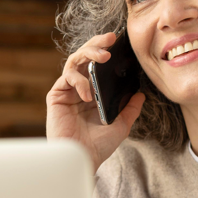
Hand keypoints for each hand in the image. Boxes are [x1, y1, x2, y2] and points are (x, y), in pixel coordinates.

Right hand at [46, 32, 144, 172]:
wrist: (83, 160)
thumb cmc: (98, 146)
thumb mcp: (121, 125)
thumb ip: (130, 109)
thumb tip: (141, 94)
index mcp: (93, 93)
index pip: (98, 65)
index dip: (106, 51)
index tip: (119, 42)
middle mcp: (79, 89)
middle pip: (85, 57)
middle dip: (97, 43)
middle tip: (111, 38)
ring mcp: (67, 91)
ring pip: (74, 61)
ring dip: (89, 53)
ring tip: (103, 56)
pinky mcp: (56, 96)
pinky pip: (67, 78)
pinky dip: (79, 82)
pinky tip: (89, 94)